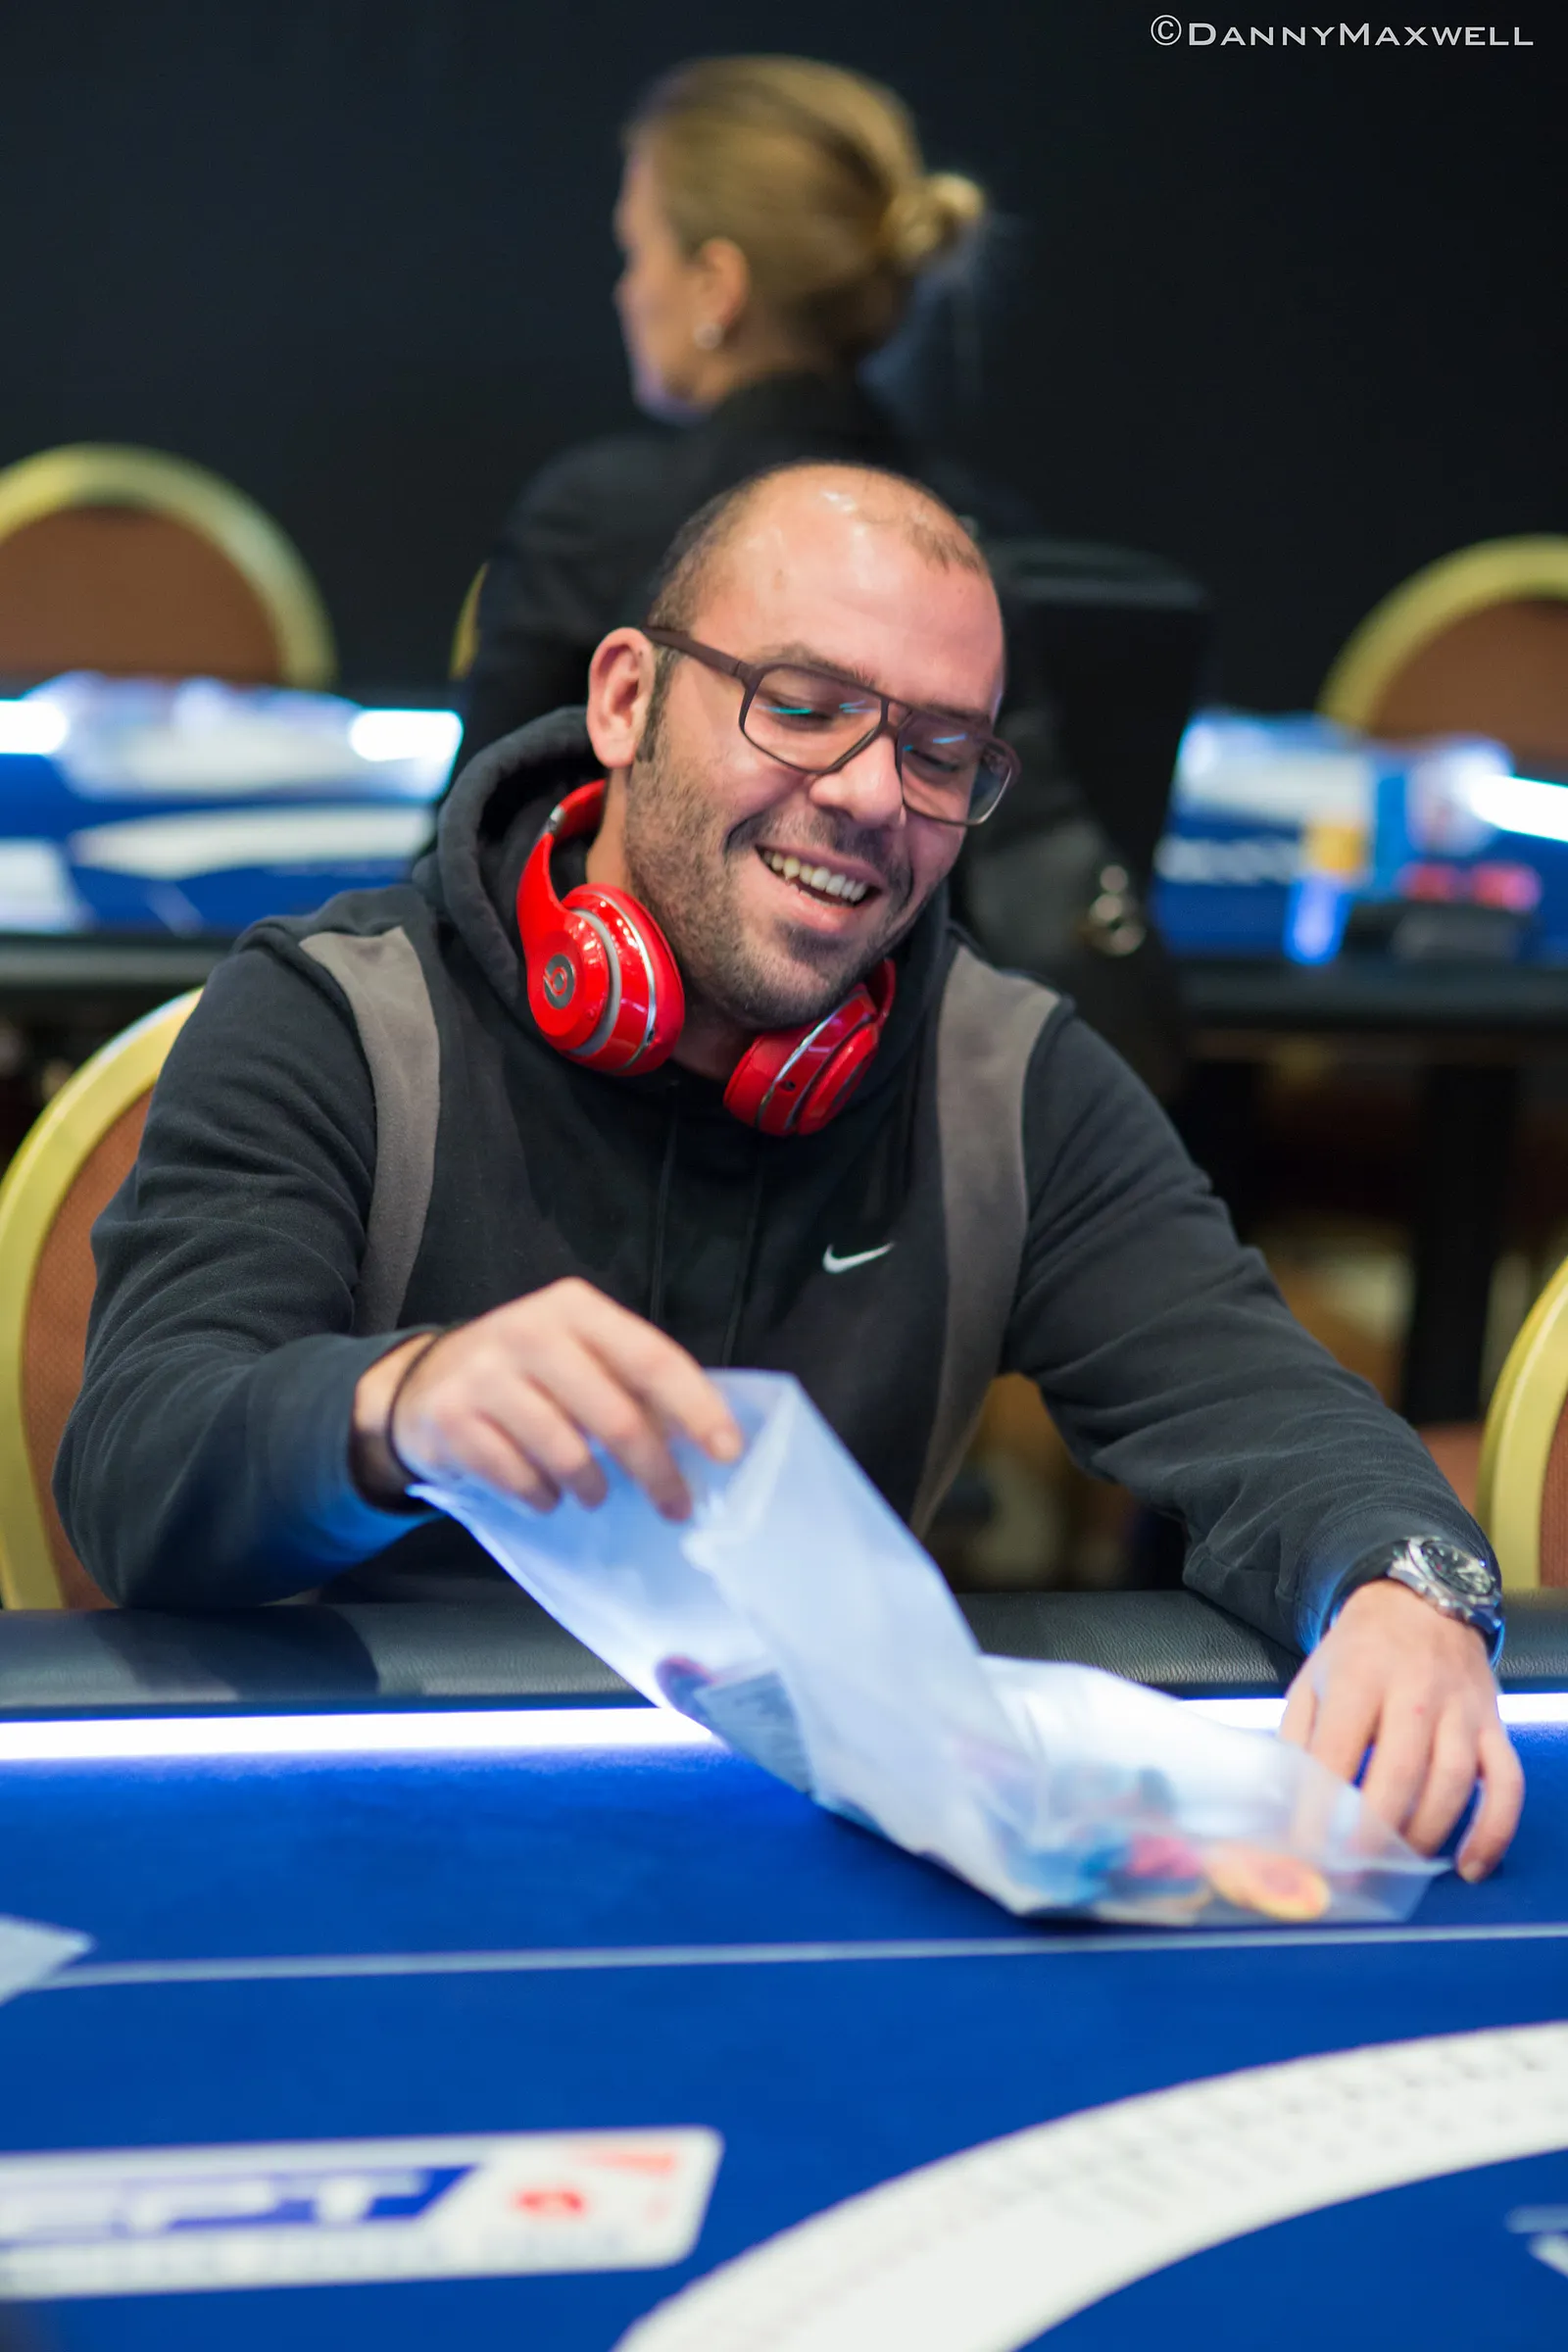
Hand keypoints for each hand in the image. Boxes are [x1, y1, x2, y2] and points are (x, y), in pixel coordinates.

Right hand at [351, 1279, 742, 1520]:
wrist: (423, 1383)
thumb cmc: (528, 1374)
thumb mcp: (580, 1357)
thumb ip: (634, 1384)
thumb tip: (702, 1439)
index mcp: (576, 1308)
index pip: (652, 1359)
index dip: (696, 1409)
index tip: (728, 1454)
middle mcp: (530, 1331)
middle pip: (615, 1416)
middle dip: (655, 1471)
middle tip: (676, 1506)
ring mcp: (486, 1375)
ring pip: (567, 1454)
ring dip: (594, 1488)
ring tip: (597, 1494)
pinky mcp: (452, 1419)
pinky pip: (519, 1478)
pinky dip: (543, 1498)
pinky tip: (546, 1495)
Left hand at [1280, 1579, 1522, 1879]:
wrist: (1420, 1602)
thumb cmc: (1358, 1652)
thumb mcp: (1313, 1679)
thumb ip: (1297, 1738)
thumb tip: (1282, 1806)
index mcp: (1359, 1676)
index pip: (1337, 1752)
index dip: (1321, 1808)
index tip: (1308, 1850)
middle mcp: (1415, 1691)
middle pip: (1400, 1772)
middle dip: (1375, 1832)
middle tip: (1354, 1873)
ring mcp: (1461, 1709)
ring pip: (1453, 1783)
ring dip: (1425, 1835)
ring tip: (1398, 1867)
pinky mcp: (1493, 1726)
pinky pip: (1507, 1784)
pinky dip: (1494, 1831)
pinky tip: (1469, 1865)